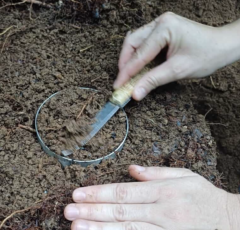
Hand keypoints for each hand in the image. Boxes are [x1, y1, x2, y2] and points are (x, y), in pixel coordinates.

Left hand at [64, 166, 239, 229]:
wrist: (231, 225)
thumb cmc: (203, 196)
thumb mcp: (184, 176)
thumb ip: (155, 172)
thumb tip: (131, 169)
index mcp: (164, 191)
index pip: (124, 192)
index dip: (99, 193)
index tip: (78, 193)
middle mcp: (162, 213)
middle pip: (121, 213)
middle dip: (92, 212)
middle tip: (68, 211)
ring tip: (76, 228)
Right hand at [114, 12, 239, 100]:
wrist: (224, 46)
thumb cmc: (206, 56)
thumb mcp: (178, 71)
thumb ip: (153, 81)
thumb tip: (135, 94)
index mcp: (164, 28)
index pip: (139, 54)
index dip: (126, 72)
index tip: (117, 86)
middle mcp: (160, 22)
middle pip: (132, 43)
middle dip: (125, 63)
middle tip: (121, 81)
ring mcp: (161, 24)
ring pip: (135, 42)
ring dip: (130, 59)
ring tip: (128, 76)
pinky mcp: (163, 29)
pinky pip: (144, 42)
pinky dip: (139, 56)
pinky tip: (138, 67)